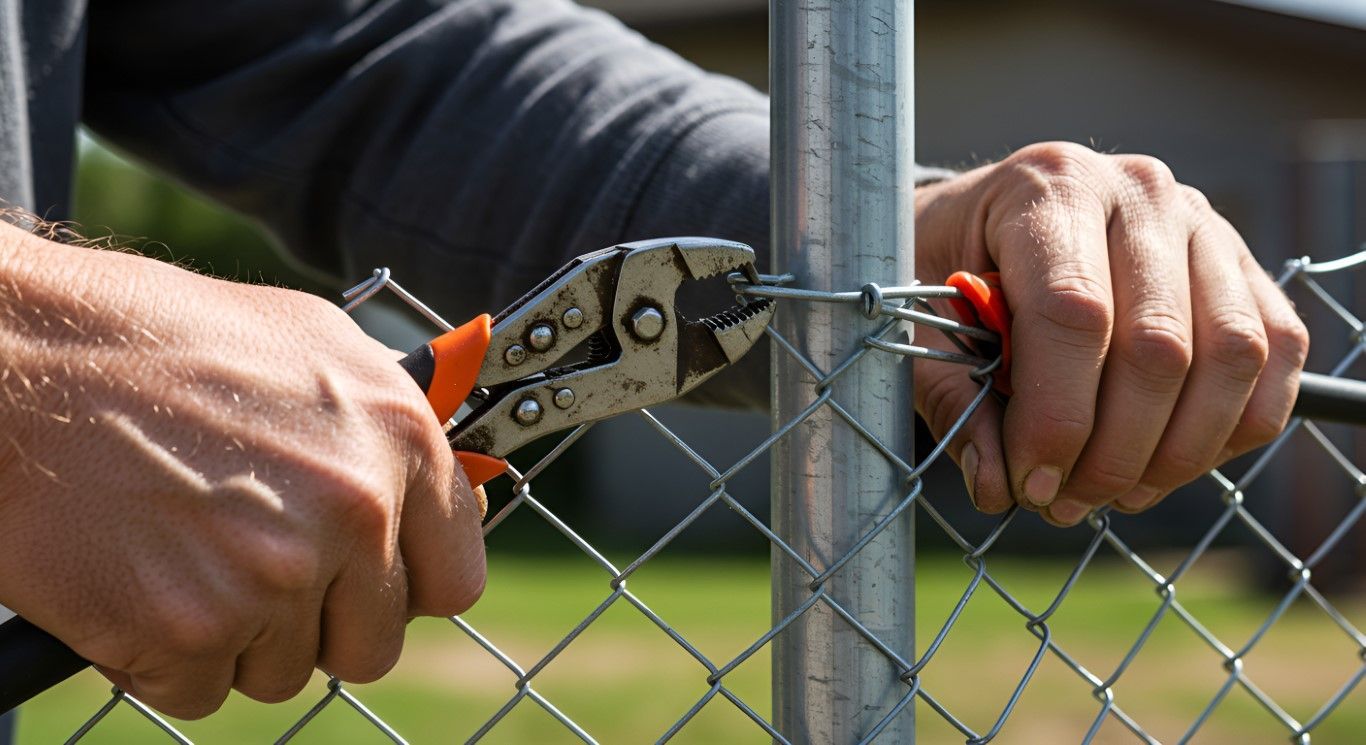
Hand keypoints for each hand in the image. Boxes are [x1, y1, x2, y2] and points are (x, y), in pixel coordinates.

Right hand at [0, 223, 484, 717]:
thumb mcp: (313, 346)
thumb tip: (429, 493)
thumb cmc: (162, 340)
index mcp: (400, 440)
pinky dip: (167, 657)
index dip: (404, 586)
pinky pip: (203, 690)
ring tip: (187, 550)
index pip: (455, 582)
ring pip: (286, 670)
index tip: (368, 580)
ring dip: (239, 634)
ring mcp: (272, 578)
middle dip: (320, 621)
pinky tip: (141, 580)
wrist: (25, 359)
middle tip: (257, 566)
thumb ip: (384, 432)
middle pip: (372, 644)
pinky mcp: (187, 631)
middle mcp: (354, 513)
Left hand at [914, 142, 1308, 525]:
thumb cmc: (947, 271)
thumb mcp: (922, 326)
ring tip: (1115, 495)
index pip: (1075, 313)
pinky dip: (1233, 428)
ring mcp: (1203, 224)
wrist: (984, 221)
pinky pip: (1275, 355)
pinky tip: (1168, 464)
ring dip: (1177, 453)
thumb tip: (1000, 485)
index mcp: (1050, 188)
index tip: (1030, 483)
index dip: (1059, 418)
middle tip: (1065, 502)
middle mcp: (1138, 191)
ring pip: (1230, 356)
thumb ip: (955, 402)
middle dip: (1113, 453)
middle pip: (1159, 345)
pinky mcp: (1244, 265)